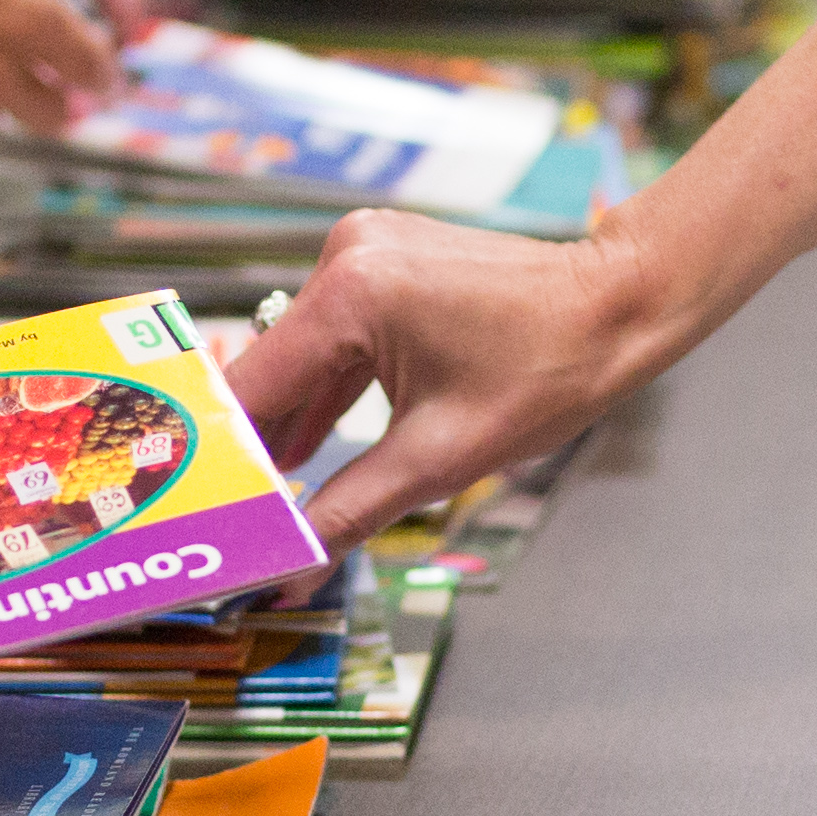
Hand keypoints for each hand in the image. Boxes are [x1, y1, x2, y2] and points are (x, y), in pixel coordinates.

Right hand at [233, 207, 687, 541]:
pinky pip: (335, 333)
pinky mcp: (385, 257)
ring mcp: (364, 249)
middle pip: (271, 368)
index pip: (252, 387)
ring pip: (302, 353)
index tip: (196, 510)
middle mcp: (343, 255)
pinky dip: (328, 386)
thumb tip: (291, 566)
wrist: (620, 306)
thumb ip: (348, 511)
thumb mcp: (439, 458)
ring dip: (293, 418)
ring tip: (263, 490)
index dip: (223, 455)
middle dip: (255, 443)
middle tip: (226, 513)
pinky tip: (311, 443)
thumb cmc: (548, 373)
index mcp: (348, 293)